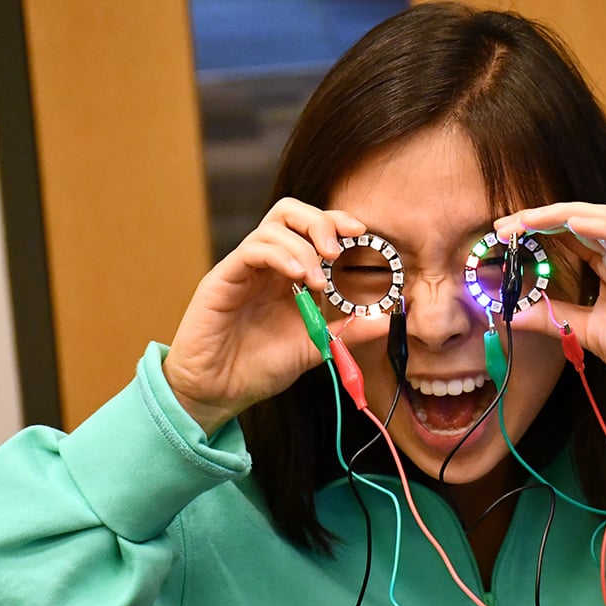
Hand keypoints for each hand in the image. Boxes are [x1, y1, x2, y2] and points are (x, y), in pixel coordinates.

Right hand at [162, 198, 375, 435]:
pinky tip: (297, 276)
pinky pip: (252, 249)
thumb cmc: (259, 367)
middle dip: (322, 222)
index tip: (362, 234)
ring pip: (274, 225)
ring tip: (319, 281)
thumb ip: (348, 331)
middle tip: (339, 250)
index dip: (337, 223)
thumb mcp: (314, 347)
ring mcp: (244, 268)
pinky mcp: (222, 278)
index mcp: (288, 273)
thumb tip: (388, 320)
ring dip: (304, 247)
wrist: (217, 393)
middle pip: (291, 213)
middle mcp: (266, 263)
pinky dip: (280, 255)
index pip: (312, 229)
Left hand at [494, 202, 605, 463]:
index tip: (500, 237)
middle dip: (538, 218)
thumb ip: (555, 318)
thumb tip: (512, 312)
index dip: (533, 231)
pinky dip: (599, 225)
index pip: (566, 237)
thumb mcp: (588, 333)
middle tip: (503, 226)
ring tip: (527, 220)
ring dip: (560, 214)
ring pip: (599, 218)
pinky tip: (572, 222)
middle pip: (577, 220)